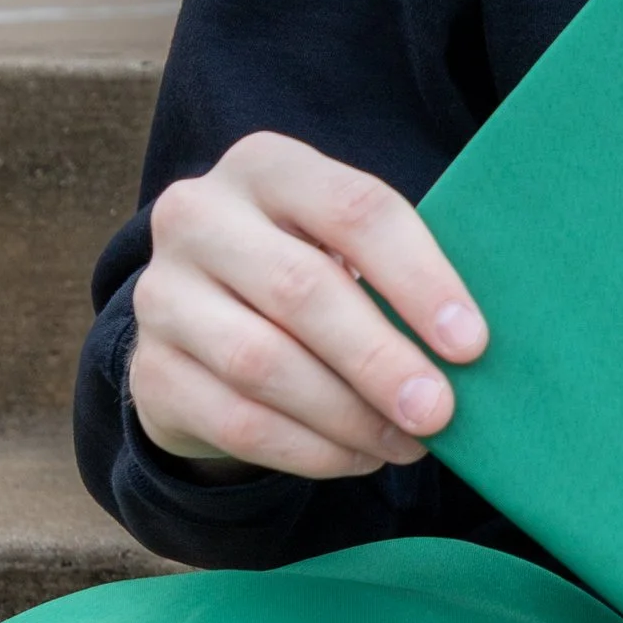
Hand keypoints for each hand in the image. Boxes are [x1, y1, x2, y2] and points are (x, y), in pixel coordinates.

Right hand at [127, 132, 486, 476]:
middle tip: (440, 411)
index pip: (354, 209)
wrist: (202, 321)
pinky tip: (359, 457)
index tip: (471, 343)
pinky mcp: (150, 372)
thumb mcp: (341, 245)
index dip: (419, 278)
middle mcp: (198, 216)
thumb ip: (396, 273)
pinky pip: (238, 422)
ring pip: (263, 364)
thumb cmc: (307, 269)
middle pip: (301, 289)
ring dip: (349, 415)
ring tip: (408, 443)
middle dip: (381, 359)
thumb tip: (471, 348)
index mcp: (264, 166)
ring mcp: (162, 295)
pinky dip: (311, 451)